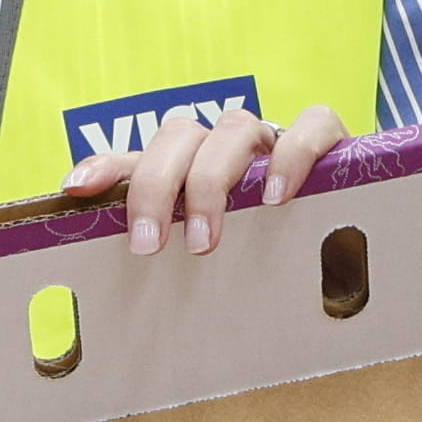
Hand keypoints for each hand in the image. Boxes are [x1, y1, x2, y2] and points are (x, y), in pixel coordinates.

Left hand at [67, 94, 353, 255]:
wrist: (345, 245)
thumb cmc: (264, 253)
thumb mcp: (206, 255)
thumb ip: (168, 256)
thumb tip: (102, 296)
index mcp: (188, 168)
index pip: (137, 155)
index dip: (105, 166)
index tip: (76, 190)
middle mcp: (224, 147)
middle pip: (179, 134)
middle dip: (157, 187)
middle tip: (149, 245)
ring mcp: (273, 140)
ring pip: (235, 126)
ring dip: (212, 181)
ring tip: (204, 241)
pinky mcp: (328, 140)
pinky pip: (312, 125)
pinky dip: (291, 157)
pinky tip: (275, 198)